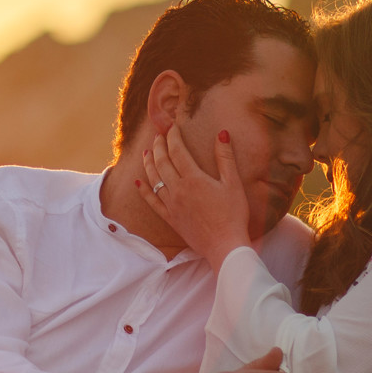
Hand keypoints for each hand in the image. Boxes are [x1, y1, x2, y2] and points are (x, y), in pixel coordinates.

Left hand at [139, 126, 250, 269]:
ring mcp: (171, 204)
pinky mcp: (170, 218)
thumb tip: (222, 134)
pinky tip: (138, 182)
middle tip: (157, 136)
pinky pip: (152, 202)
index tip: (171, 127)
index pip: (178, 151)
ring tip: (146, 152)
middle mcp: (178, 189)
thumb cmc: (233, 215)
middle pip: (162, 162)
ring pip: (153, 179)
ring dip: (148, 164)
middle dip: (158, 146)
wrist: (224, 245)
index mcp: (194, 179)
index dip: (173, 137)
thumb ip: (225, 158)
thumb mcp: (233, 184)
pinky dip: (143, 190)